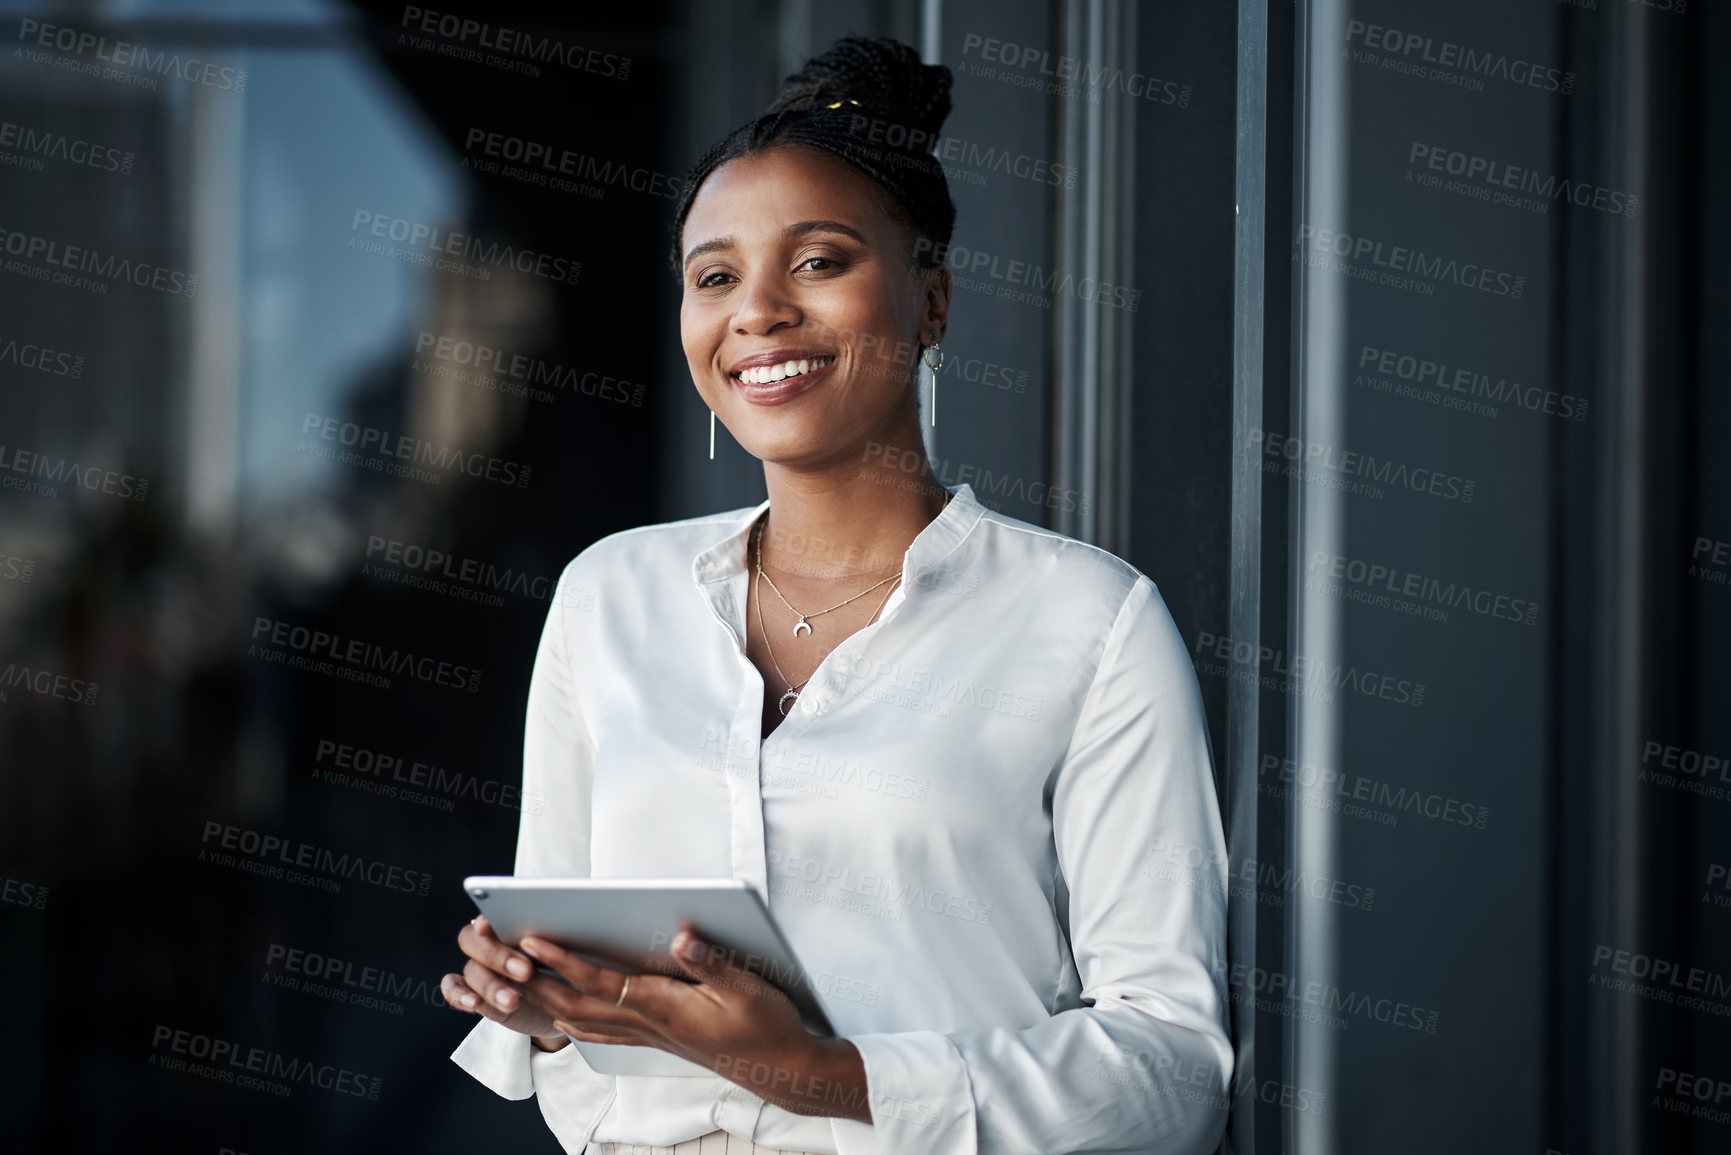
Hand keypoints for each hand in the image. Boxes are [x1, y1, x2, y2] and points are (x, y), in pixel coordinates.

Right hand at [440, 916, 562, 1044]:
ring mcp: (478, 967)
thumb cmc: (566, 966)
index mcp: (509, 923)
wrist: (562, 1002)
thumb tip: (573, 920)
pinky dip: (461, 995)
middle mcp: (488, 942)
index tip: (489, 925)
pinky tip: (475, 1003)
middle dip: (498, 956)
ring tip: (513, 1000)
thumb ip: (562, 935)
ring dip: (490, 985)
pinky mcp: (472, 992)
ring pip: (471, 971)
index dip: (487, 918)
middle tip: (525, 971)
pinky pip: (454, 990)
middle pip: (474, 942)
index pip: (490, 913)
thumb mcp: (569, 950)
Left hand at [512, 919, 868, 1118]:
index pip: (599, 982)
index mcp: (662, 1006)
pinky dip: (574, 1018)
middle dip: (538, 981)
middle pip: (578, 1003)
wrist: (778, 1066)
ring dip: (548, 1001)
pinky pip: (601, 1031)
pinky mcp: (655, 1038)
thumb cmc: (764, 1025)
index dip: (564, 961)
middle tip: (504, 957)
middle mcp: (646, 1023)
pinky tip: (565, 1011)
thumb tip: (680, 937)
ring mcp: (648, 1035)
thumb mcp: (746, 987)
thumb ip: (712, 962)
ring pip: (583, 1020)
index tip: (535, 942)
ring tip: (520, 980)